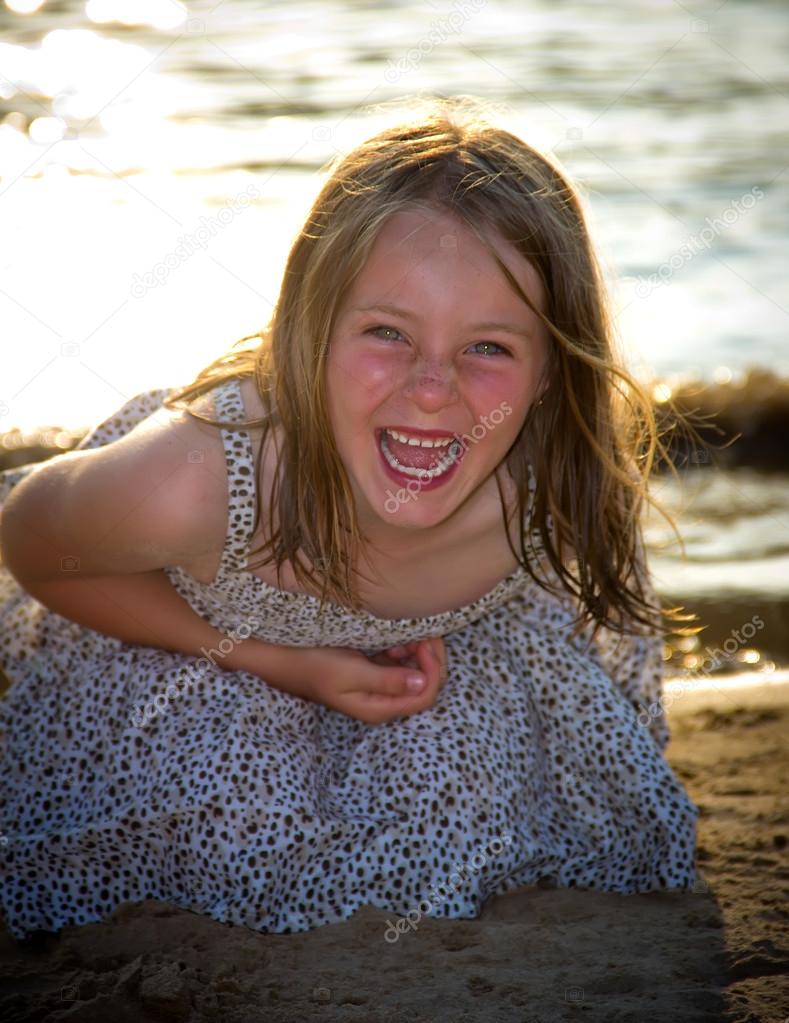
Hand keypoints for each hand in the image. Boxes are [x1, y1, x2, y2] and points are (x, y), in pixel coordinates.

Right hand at [293, 635, 447, 724]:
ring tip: (406, 634)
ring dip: (416, 652)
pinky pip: (399, 663)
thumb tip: (422, 683)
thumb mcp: (352, 672)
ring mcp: (379, 686)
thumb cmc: (315, 665)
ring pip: (414, 672)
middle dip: (429, 659)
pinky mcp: (373, 672)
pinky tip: (393, 639)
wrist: (285, 658)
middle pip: (424, 685)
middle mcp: (383, 701)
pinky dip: (403, 650)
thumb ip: (388, 680)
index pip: (425, 697)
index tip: (422, 645)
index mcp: (379, 708)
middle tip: (423, 633)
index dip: (431, 671)